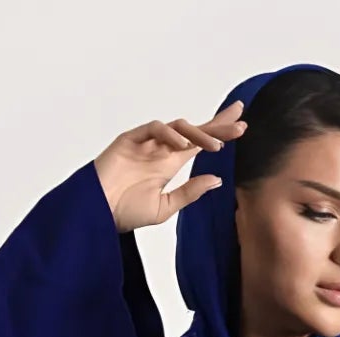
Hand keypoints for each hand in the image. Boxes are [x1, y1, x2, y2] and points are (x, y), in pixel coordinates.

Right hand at [92, 101, 246, 232]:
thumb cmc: (124, 213)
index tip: (241, 128)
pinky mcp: (130, 139)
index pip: (199, 142)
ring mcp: (145, 143)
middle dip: (217, 122)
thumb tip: (215, 179)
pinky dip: (170, 134)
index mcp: (168, 164)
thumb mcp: (165, 208)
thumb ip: (189, 193)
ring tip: (216, 145)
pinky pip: (155, 129)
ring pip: (178, 127)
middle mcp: (160, 150)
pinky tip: (183, 145)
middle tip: (240, 118)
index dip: (219, 132)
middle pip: (194, 129)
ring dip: (199, 133)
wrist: (98, 216)